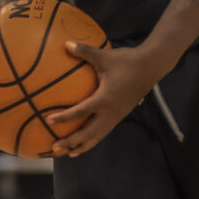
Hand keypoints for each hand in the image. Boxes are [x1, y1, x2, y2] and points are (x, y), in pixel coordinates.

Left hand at [46, 42, 160, 157]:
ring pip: (97, 137)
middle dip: (70, 143)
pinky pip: (103, 133)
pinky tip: (84, 143)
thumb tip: (65, 44)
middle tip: (54, 147)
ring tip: (67, 154)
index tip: (49, 121)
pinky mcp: (119, 116)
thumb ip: (84, 51)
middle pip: (88, 134)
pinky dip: (92, 140)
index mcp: (105, 99)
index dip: (64, 117)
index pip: (81, 112)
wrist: (150, 68)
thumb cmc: (126, 61)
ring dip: (81, 146)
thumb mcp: (104, 56)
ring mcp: (116, 116)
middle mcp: (110, 112)